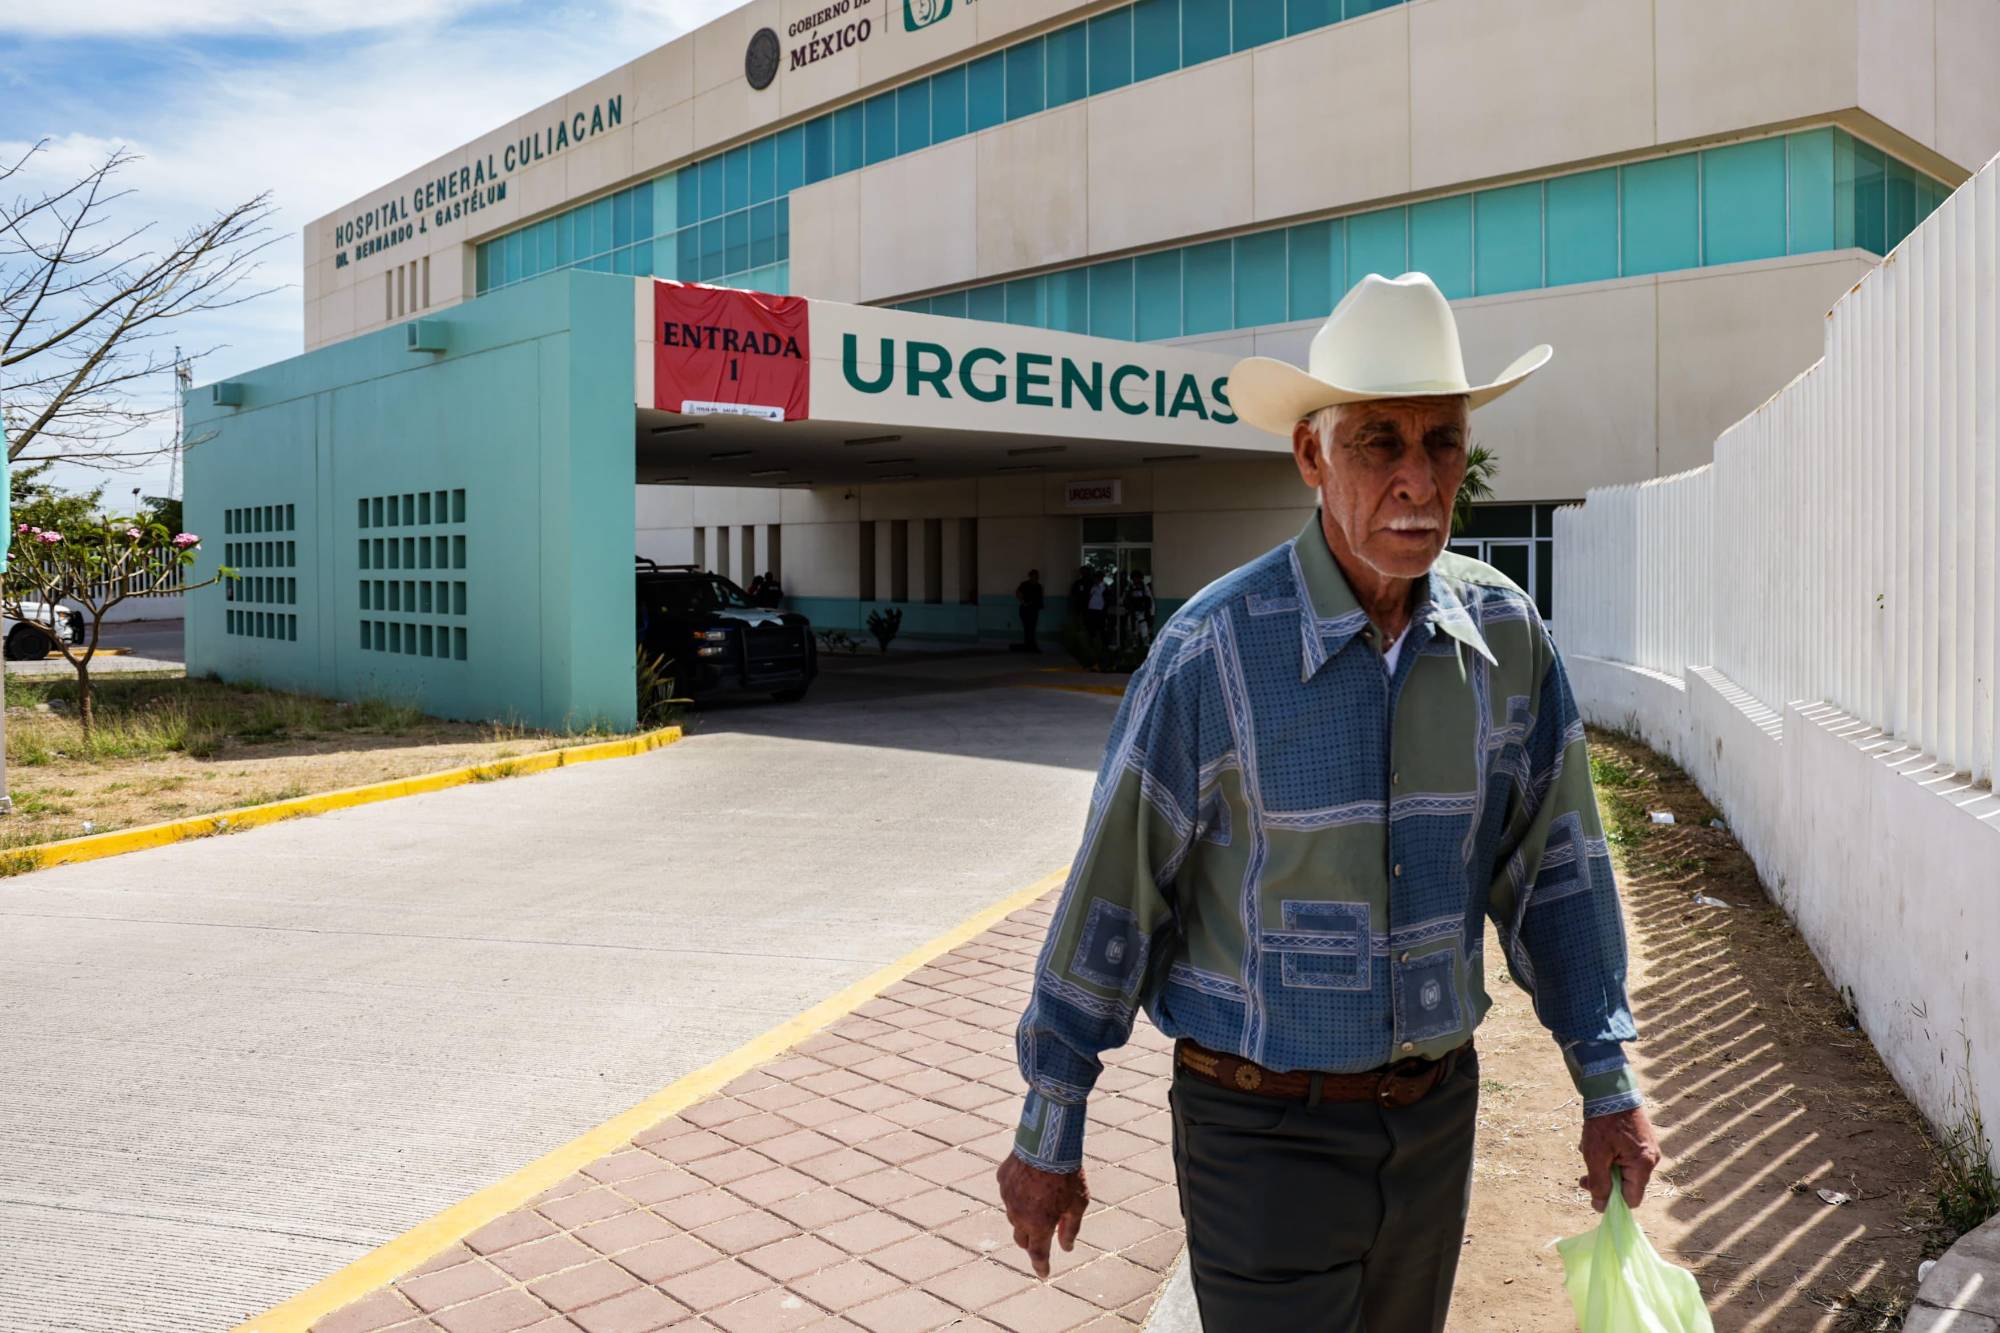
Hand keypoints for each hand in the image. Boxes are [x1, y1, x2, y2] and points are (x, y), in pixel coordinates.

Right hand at [997, 1151, 1089, 1277]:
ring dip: (1025, 1214)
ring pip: (1014, 1214)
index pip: (1038, 1254)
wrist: (1048, 1141)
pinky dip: (1018, 1192)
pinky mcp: (1002, 1179)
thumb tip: (1066, 1247)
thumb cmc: (1067, 1174)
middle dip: (1032, 1240)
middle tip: (1043, 1232)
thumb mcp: (1078, 1203)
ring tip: (1040, 1197)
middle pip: (1022, 1238)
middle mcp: (1019, 1215)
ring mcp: (1007, 1197)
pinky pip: (1009, 1192)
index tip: (1043, 1273)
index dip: (1041, 1265)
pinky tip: (1030, 1179)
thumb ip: (1070, 1228)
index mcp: (1038, 1225)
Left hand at [1578, 1105, 1661, 1210]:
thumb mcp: (1596, 1155)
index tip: (1593, 1193)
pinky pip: (1625, 1157)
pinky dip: (1609, 1154)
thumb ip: (1599, 1183)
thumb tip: (1601, 1207)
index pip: (1632, 1199)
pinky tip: (1596, 1142)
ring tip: (1587, 1150)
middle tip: (1583, 1176)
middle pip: (1627, 1185)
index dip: (1613, 1201)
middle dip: (1604, 1180)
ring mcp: (1648, 1148)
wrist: (1610, 1087)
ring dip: (1604, 1165)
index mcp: (1643, 1165)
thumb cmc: (1603, 1122)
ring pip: (1624, 1170)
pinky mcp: (1642, 1139)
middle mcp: (1651, 1159)